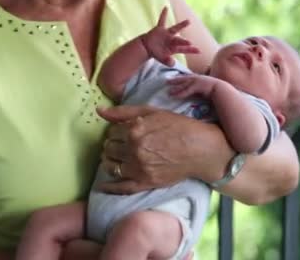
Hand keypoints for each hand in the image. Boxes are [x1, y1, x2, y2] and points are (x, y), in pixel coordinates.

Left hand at [96, 105, 226, 193]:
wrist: (200, 149)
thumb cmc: (179, 127)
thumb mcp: (152, 112)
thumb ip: (123, 112)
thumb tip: (99, 111)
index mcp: (134, 130)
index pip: (111, 133)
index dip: (115, 132)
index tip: (122, 134)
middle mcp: (134, 150)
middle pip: (109, 149)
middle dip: (112, 146)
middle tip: (120, 146)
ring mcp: (139, 168)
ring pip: (111, 166)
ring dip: (109, 162)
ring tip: (115, 159)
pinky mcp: (145, 183)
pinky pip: (121, 188)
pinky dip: (109, 187)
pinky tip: (102, 185)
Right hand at [140, 7, 199, 65]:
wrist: (147, 46)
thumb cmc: (156, 53)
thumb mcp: (161, 59)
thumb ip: (167, 61)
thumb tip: (173, 64)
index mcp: (174, 48)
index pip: (184, 50)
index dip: (191, 50)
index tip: (199, 51)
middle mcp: (172, 40)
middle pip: (179, 41)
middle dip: (183, 42)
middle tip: (189, 43)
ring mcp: (167, 34)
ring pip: (175, 29)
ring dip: (181, 26)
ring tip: (189, 21)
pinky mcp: (160, 29)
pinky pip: (161, 21)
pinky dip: (163, 15)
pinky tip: (166, 7)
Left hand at [167, 74, 224, 98]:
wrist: (222, 90)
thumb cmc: (217, 92)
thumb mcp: (207, 90)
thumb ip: (201, 92)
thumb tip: (199, 95)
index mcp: (200, 78)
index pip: (189, 77)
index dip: (182, 78)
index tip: (175, 78)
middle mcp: (198, 78)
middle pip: (184, 79)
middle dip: (175, 80)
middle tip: (167, 81)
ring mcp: (197, 81)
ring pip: (183, 85)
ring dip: (175, 88)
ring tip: (168, 91)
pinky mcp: (196, 86)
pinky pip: (186, 91)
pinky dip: (179, 94)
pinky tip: (174, 96)